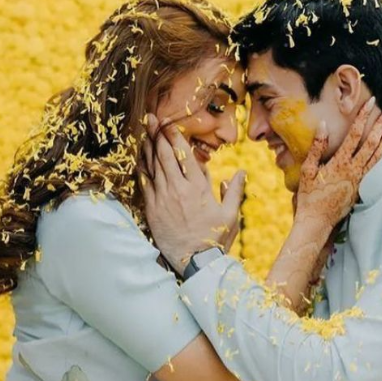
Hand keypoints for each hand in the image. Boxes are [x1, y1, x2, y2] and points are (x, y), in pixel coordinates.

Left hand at [143, 121, 243, 271]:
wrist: (195, 261)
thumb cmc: (215, 238)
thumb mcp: (231, 215)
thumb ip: (235, 191)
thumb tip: (241, 172)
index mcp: (199, 188)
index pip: (185, 155)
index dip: (176, 138)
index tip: (170, 125)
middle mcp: (179, 189)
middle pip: (166, 155)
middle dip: (158, 135)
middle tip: (152, 119)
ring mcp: (163, 198)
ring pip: (153, 166)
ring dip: (149, 148)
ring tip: (145, 133)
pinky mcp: (152, 208)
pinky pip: (144, 183)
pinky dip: (142, 168)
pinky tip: (139, 159)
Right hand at [294, 98, 381, 233]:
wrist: (317, 220)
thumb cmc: (309, 195)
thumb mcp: (308, 169)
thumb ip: (317, 147)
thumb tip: (324, 125)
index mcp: (339, 163)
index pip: (355, 134)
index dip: (363, 117)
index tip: (371, 103)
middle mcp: (354, 170)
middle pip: (372, 142)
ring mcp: (361, 178)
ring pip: (379, 154)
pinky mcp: (364, 186)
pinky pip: (378, 166)